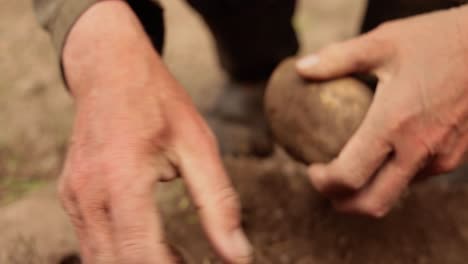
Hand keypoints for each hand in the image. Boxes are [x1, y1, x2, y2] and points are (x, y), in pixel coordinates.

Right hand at [59, 1, 250, 262]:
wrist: (109, 68)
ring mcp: (73, 196)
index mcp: (122, 179)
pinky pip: (91, 240)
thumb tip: (238, 254)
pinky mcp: (70, 194)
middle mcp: (88, 193)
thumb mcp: (198, 145)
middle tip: (189, 262)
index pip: (141, 254)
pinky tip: (151, 242)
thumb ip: (217, 203)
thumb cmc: (158, 102)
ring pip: (99, 259)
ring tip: (177, 257)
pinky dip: (120, 252)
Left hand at [296, 7, 467, 216]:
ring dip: (369, 191)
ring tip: (351, 169)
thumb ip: (337, 59)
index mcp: (393, 124)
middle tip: (327, 188)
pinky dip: (392, 177)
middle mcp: (418, 150)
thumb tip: (302, 68)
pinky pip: (416, 178)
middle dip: (344, 204)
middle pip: (373, 203)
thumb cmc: (438, 41)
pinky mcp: (454, 156)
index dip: (323, 182)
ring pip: (396, 193)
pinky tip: (383, 154)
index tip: (312, 168)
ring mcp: (440, 157)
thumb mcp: (383, 42)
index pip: (349, 176)